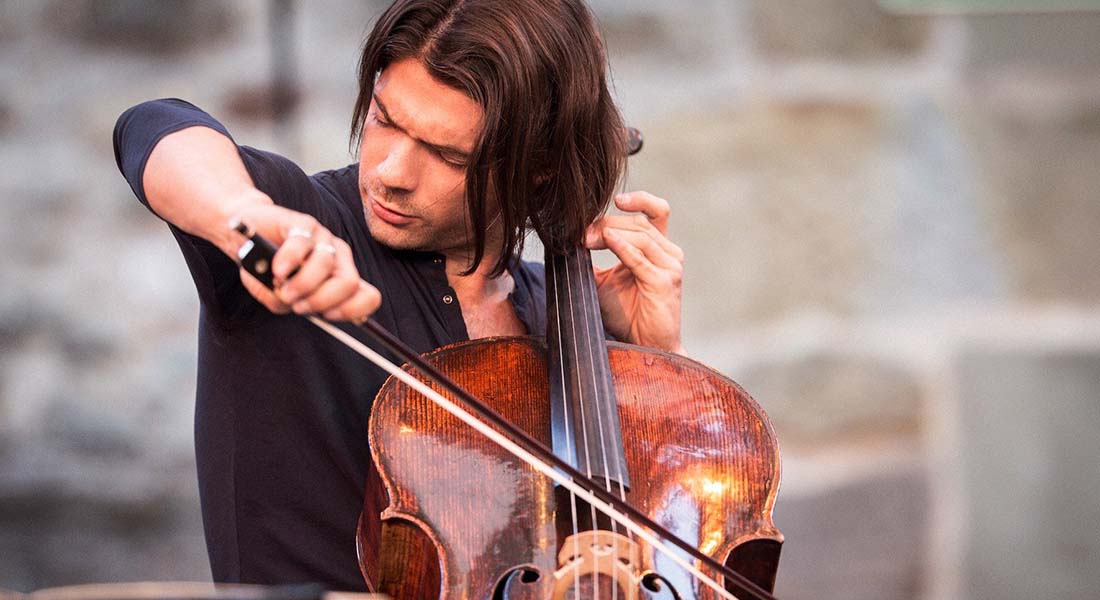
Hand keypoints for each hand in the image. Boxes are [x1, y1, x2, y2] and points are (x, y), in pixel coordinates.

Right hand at [227, 203, 380, 322]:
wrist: (244, 238)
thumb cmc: (266, 271)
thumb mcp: (279, 296)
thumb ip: (286, 304)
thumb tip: (292, 303)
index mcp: (341, 277)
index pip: (368, 296)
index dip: (350, 311)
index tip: (324, 316)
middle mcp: (339, 257)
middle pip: (349, 283)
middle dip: (321, 301)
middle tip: (297, 304)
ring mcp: (323, 238)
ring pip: (325, 264)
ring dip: (301, 283)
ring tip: (281, 286)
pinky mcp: (302, 223)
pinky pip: (302, 244)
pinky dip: (289, 261)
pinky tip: (277, 270)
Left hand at [585, 191, 685, 354]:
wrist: (645, 345)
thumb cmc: (628, 315)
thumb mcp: (604, 281)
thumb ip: (592, 260)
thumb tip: (566, 241)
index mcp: (659, 248)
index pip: (655, 210)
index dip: (636, 199)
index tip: (612, 200)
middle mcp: (669, 253)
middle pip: (639, 223)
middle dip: (607, 223)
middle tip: (581, 232)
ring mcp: (670, 266)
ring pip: (640, 235)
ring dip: (609, 233)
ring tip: (586, 240)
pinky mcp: (665, 282)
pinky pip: (639, 259)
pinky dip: (621, 247)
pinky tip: (605, 240)